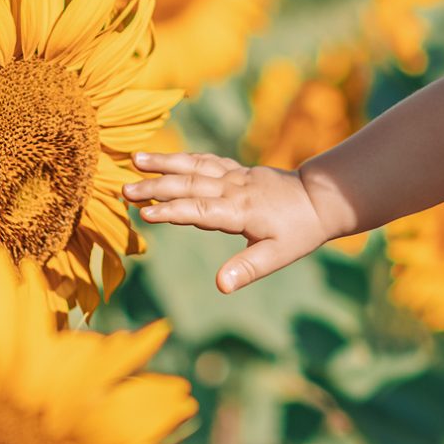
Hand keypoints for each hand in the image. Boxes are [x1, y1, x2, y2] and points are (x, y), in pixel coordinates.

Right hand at [123, 151, 335, 292]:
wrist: (320, 198)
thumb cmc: (299, 232)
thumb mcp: (278, 256)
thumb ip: (247, 269)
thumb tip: (221, 285)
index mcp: (241, 211)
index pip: (199, 211)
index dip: (171, 212)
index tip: (143, 214)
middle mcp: (234, 189)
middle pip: (189, 185)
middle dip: (155, 187)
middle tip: (124, 190)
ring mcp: (235, 176)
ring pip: (194, 166)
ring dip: (164, 163)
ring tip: (135, 159)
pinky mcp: (237, 170)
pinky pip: (205, 160)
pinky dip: (184, 158)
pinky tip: (166, 158)